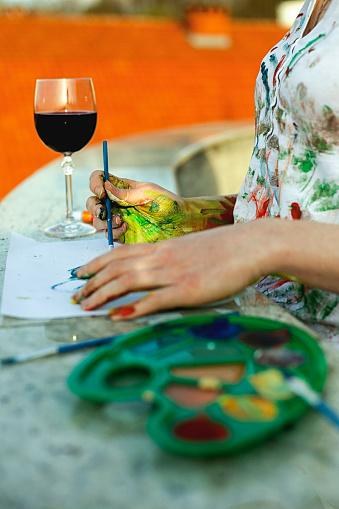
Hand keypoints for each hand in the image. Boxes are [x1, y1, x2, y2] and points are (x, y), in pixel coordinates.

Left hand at [72, 220, 277, 319]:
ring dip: (103, 294)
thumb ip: (169, 258)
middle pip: (117, 267)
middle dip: (92, 282)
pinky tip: (119, 315)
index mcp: (162, 247)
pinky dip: (134, 308)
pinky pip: (155, 299)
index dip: (95, 264)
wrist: (251, 244)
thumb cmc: (224, 248)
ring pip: (128, 281)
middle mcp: (162, 258)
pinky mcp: (188, 290)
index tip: (80, 274)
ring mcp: (173, 273)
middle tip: (76, 296)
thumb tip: (153, 270)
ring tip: (86, 305)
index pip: (119, 253)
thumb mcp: (190, 248)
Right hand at [86, 171, 185, 242]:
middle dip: (94, 206)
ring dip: (103, 221)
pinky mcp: (122, 234)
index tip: (101, 191)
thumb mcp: (148, 193)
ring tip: (120, 221)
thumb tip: (106, 186)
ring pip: (97, 220)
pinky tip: (125, 228)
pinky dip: (113, 232)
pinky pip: (108, 234)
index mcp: (123, 188)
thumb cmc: (169, 204)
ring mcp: (118, 219)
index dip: (95, 183)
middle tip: (103, 211)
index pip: (100, 180)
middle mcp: (117, 203)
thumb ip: (126, 193)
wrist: (181, 224)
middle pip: (93, 202)